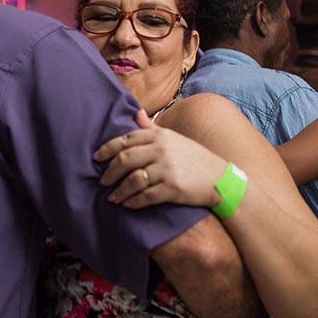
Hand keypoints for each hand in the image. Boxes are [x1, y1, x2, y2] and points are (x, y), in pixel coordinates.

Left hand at [94, 109, 227, 208]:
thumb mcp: (174, 138)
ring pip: (133, 180)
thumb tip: (135, 112)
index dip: (107, 149)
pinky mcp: (173, 188)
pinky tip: (127, 204)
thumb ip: (151, 128)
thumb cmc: (195, 158)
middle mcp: (162, 150)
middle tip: (102, 181)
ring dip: (119, 191)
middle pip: (125, 159)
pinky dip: (133, 202)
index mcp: (160, 136)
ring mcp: (168, 169)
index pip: (126, 139)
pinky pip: (146, 196)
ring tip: (112, 197)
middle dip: (110, 172)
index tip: (96, 157)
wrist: (221, 179)